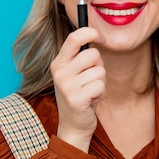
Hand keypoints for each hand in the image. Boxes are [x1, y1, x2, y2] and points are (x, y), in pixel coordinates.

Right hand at [51, 27, 105, 152]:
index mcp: (58, 63)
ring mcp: (66, 86)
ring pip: (99, 71)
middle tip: (92, 79)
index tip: (101, 38)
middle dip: (99, 66)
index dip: (91, 33)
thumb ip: (82, 56)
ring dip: (100, 82)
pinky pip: (100, 85)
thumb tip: (97, 35)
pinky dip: (101, 93)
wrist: (74, 125)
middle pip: (93, 54)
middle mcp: (59, 73)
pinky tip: (91, 101)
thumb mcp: (76, 73)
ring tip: (90, 92)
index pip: (74, 38)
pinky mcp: (75, 99)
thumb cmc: (80, 95)